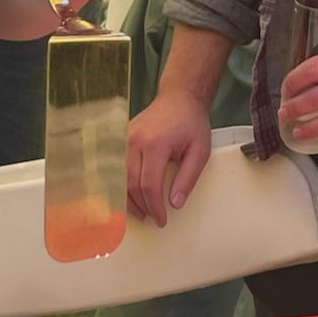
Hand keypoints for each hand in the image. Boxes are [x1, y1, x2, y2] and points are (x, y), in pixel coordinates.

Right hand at [127, 88, 212, 225]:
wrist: (179, 97)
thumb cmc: (191, 122)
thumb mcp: (200, 151)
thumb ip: (188, 178)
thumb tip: (175, 203)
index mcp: (156, 144)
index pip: (149, 185)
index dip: (154, 207)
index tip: (162, 219)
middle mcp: (135, 141)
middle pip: (131, 184)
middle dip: (142, 206)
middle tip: (153, 217)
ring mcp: (125, 138)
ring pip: (120, 178)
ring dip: (129, 198)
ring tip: (142, 212)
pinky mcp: (122, 138)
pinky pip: (118, 167)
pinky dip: (123, 184)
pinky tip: (131, 195)